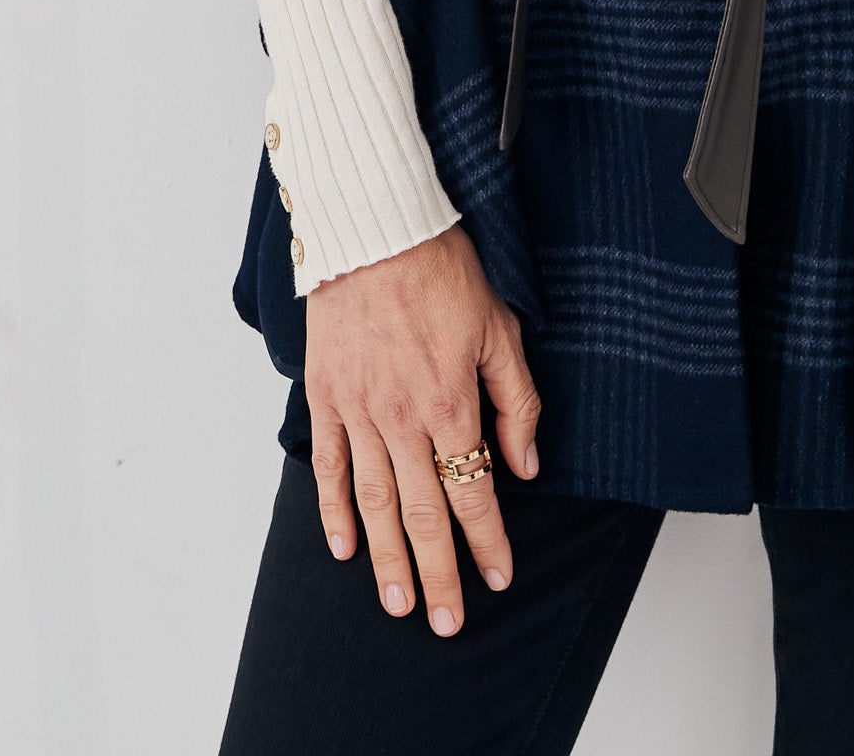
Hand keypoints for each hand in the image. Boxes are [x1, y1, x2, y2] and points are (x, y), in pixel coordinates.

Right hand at [304, 223, 541, 632]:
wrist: (376, 230)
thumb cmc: (443, 270)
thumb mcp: (500, 328)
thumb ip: (516, 400)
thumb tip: (526, 463)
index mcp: (451, 402)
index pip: (473, 491)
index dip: (488, 540)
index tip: (497, 578)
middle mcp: (403, 418)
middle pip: (423, 514)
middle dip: (439, 572)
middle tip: (446, 622)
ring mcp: (359, 411)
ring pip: (376, 503)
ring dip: (388, 559)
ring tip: (400, 602)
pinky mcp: (326, 397)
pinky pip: (332, 466)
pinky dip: (335, 509)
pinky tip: (344, 546)